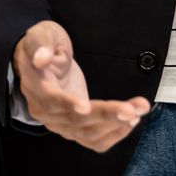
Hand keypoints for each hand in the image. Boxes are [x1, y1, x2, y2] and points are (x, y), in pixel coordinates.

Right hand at [13, 21, 150, 152]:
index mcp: (36, 86)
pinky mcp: (73, 128)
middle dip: (107, 114)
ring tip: (139, 108)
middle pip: (76, 120)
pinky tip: (131, 121)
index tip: (86, 106)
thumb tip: (41, 58)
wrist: (43, 63)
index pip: (51, 99)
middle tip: (134, 108)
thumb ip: (40, 44)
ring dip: (116, 124)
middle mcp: (44, 111)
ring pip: (88, 133)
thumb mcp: (41, 34)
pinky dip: (114, 134)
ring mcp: (58, 123)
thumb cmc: (45, 46)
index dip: (68, 104)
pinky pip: (93, 140)